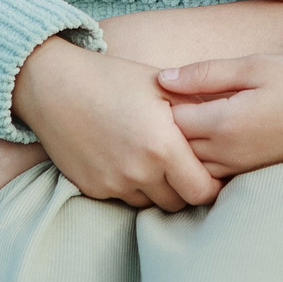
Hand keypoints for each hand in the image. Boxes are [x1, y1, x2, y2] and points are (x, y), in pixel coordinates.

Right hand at [11, 37, 222, 211]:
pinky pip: (124, 199)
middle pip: (179, 203)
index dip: (212, 185)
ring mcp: (113, 183)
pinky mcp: (92, 189)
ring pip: (151, 203)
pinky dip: (132, 186)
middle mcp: (138, 170)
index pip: (203, 191)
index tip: (212, 171)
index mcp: (162, 145)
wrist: (53, 85)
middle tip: (186, 166)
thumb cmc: (112, 78)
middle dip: (186, 189)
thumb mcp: (161, 84)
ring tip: (155, 160)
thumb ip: (196, 108)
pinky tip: (128, 159)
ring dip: (158, 189)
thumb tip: (230, 119)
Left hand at [157, 53, 282, 177]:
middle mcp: (230, 153)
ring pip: (193, 166)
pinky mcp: (253, 174)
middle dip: (165, 128)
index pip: (171, 121)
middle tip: (162, 102)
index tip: (157, 85)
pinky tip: (207, 134)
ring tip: (184, 117)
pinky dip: (201, 159)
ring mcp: (242, 168)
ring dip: (182, 146)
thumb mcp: (255, 66)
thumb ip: (206, 74)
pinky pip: (214, 174)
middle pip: (176, 149)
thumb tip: (162, 78)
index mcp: (227, 122)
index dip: (160, 102)